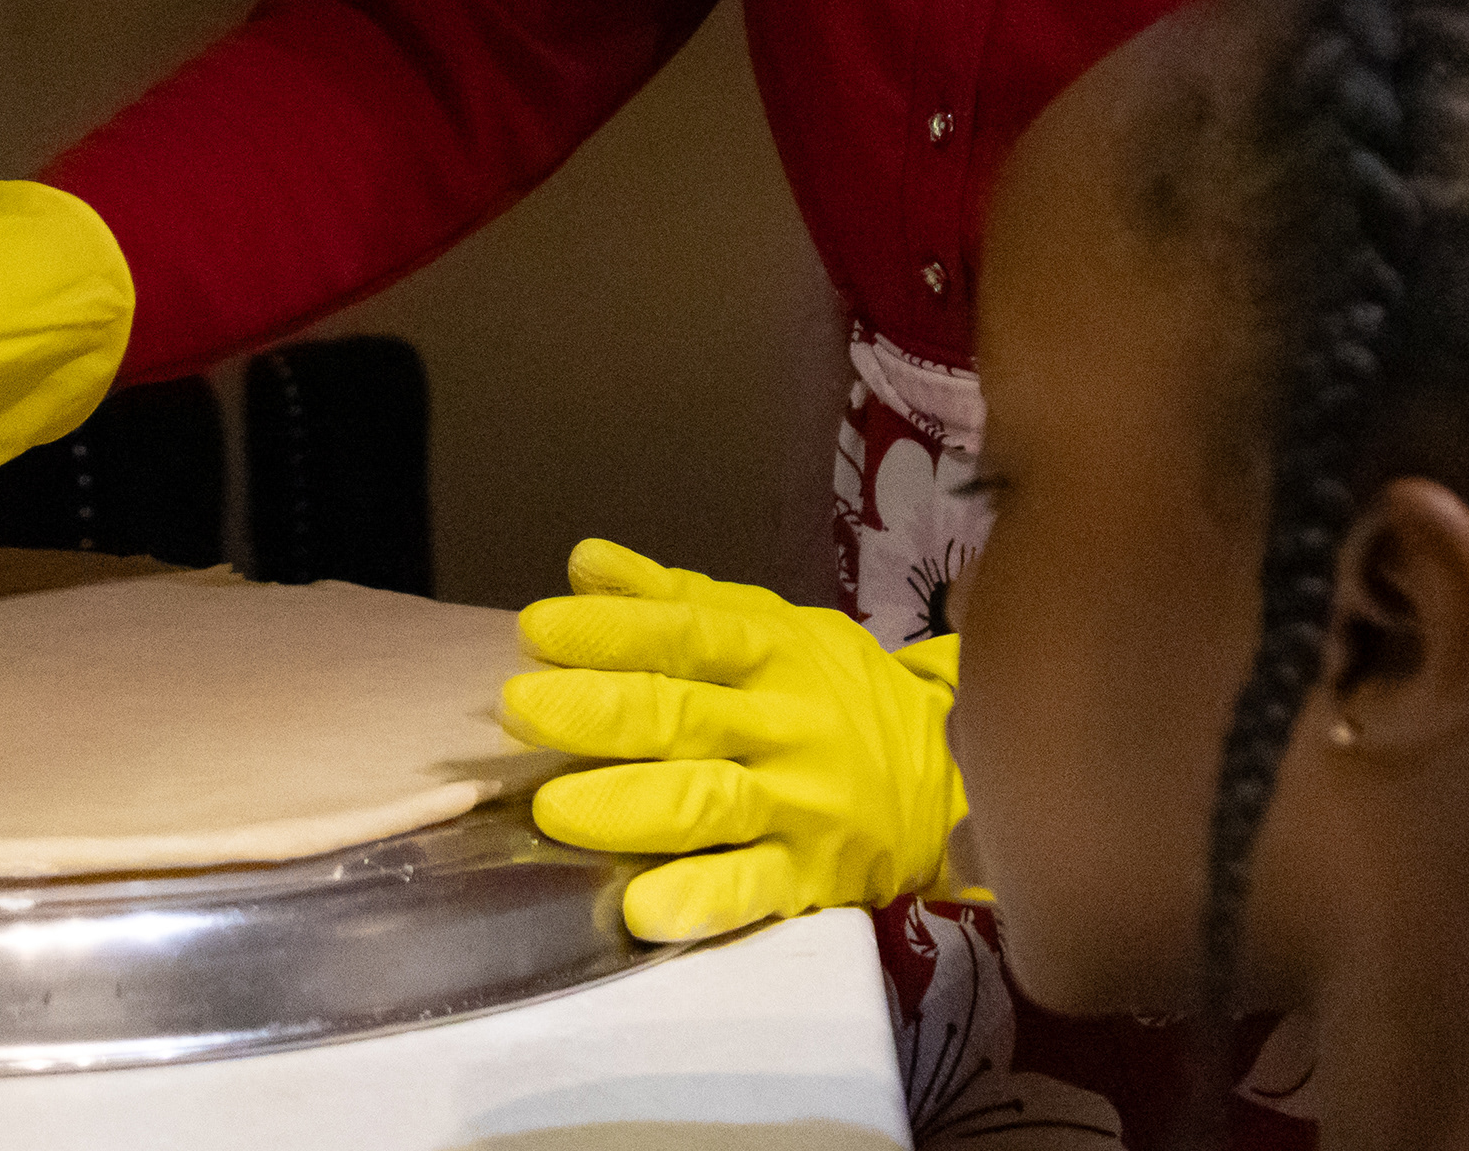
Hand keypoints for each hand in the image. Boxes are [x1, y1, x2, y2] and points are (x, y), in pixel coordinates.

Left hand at [501, 537, 966, 941]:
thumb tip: (583, 561)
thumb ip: (675, 602)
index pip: (688, 635)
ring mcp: (801, 804)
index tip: (538, 628)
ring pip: (712, 802)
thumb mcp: (770, 628)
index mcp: (773, 652)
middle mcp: (785, 725)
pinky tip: (643, 909)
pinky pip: (755, 889)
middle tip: (519, 707)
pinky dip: (702, 899)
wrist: (949, 774)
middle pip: (688, 716)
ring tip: (554, 807)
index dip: (614, 631)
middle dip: (602, 712)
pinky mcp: (813, 877)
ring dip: (631, 806)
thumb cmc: (831, 692)